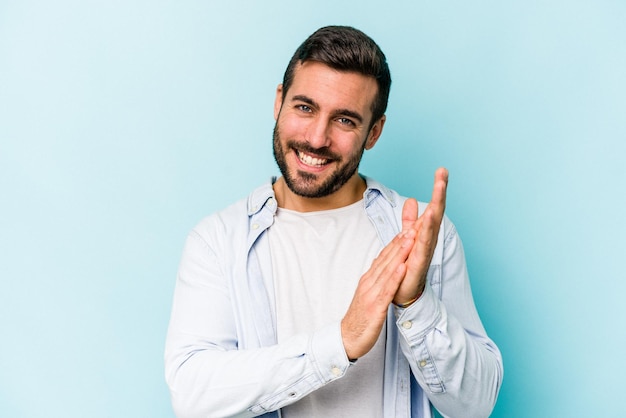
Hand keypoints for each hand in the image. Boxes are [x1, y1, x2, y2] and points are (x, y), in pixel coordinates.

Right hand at [341, 228, 415, 359]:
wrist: (346, 339)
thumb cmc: (360, 318)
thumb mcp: (368, 294)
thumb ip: (376, 279)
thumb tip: (383, 265)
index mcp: (369, 279)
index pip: (384, 256)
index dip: (397, 241)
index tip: (409, 227)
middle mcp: (369, 282)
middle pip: (387, 258)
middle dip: (401, 241)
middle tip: (413, 225)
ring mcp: (371, 294)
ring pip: (387, 270)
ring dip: (399, 254)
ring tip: (411, 239)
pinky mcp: (375, 307)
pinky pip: (387, 291)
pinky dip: (395, 278)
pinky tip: (402, 268)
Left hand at [393, 167, 447, 305]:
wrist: (403, 293)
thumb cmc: (408, 265)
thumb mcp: (406, 237)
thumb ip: (409, 220)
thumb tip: (410, 200)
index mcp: (426, 232)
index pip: (434, 206)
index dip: (438, 189)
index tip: (441, 170)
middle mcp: (429, 240)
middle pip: (436, 212)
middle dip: (439, 193)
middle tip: (443, 173)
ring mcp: (425, 251)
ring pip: (431, 227)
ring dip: (435, 210)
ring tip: (438, 192)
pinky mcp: (418, 264)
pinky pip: (422, 246)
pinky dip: (425, 234)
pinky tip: (427, 220)